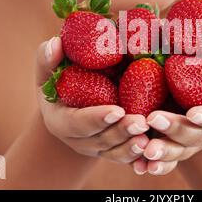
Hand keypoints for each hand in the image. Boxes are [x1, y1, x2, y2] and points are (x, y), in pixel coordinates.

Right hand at [36, 36, 148, 162]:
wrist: (70, 106)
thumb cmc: (59, 83)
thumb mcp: (48, 72)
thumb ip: (48, 59)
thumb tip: (56, 43)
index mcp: (61, 121)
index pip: (78, 123)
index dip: (97, 118)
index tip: (117, 110)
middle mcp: (79, 140)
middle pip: (101, 140)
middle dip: (121, 132)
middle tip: (141, 123)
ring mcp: (97, 148)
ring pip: (116, 152)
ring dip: (133, 147)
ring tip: (149, 137)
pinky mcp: (113, 151)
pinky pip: (126, 158)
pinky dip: (139, 155)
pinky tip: (153, 148)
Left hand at [133, 34, 201, 175]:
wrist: (199, 81)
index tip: (194, 114)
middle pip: (196, 135)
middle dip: (176, 130)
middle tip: (153, 119)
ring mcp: (193, 140)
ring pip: (179, 151)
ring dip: (163, 152)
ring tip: (146, 150)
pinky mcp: (176, 145)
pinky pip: (167, 160)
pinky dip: (154, 165)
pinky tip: (139, 166)